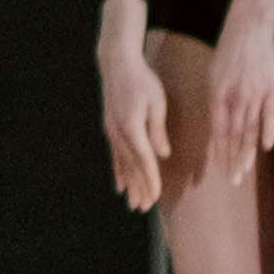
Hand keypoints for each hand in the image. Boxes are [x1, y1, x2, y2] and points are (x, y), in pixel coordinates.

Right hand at [99, 34, 170, 213]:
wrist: (117, 64)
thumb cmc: (142, 80)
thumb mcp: (156, 102)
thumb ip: (158, 130)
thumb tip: (162, 154)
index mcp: (132, 128)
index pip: (144, 160)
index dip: (150, 180)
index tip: (156, 196)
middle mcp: (119, 134)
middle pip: (131, 167)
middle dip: (139, 189)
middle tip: (144, 208)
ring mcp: (112, 132)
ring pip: (122, 165)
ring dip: (129, 185)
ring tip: (133, 204)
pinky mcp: (111, 129)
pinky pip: (115, 156)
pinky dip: (118, 172)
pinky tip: (120, 186)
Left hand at [207, 0, 273, 184]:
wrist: (250, 27)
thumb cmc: (229, 52)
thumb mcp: (213, 75)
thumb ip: (216, 101)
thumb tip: (216, 126)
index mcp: (218, 93)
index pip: (217, 129)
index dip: (219, 151)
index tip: (219, 168)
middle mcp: (235, 96)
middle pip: (234, 134)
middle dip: (232, 159)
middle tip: (233, 180)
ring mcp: (255, 93)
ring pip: (251, 128)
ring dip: (247, 152)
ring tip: (244, 171)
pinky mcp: (272, 88)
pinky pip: (269, 115)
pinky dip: (267, 131)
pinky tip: (265, 148)